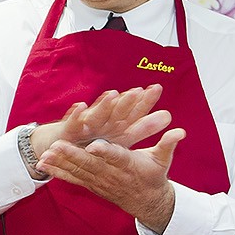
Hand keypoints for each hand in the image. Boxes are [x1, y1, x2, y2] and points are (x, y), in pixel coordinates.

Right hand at [31, 85, 171, 157]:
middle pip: (117, 110)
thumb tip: (169, 116)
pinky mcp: (69, 130)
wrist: (65, 145)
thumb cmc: (95, 139)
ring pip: (97, 115)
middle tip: (139, 92)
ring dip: (104, 105)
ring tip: (113, 95)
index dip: (145, 102)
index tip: (156, 89)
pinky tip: (81, 106)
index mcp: (118, 123)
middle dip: (126, 101)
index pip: (134, 112)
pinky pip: (72, 123)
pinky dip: (75, 115)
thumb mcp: (123, 137)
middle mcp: (103, 120)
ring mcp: (86, 124)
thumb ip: (144, 126)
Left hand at [36, 126, 184, 232]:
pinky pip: (73, 179)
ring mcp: (99, 181)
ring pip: (78, 171)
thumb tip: (180, 132)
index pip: (117, 157)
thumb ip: (168, 144)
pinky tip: (43, 165)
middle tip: (57, 145)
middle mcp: (111, 174)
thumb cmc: (155, 176)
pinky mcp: (91, 185)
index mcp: (129, 165)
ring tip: (44, 155)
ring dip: (60, 163)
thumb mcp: (163, 160)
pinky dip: (57, 172)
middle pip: (91, 164)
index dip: (106, 151)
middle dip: (73, 155)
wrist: (149, 202)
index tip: (95, 145)